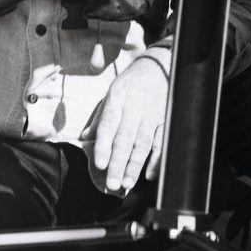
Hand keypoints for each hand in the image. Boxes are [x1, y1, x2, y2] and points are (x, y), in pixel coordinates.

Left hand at [83, 52, 168, 193]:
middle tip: (112, 185)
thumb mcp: (112, 92)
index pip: (109, 123)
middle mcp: (135, 106)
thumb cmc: (131, 83)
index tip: (100, 164)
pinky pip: (162, 141)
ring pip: (143, 142)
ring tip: (127, 184)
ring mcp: (153, 113)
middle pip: (126, 137)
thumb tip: (84, 138)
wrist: (159, 65)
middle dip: (119, 162)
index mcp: (118, 98)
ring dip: (135, 165)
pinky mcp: (166, 119)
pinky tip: (149, 174)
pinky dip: (156, 159)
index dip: (104, 144)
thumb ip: (100, 116)